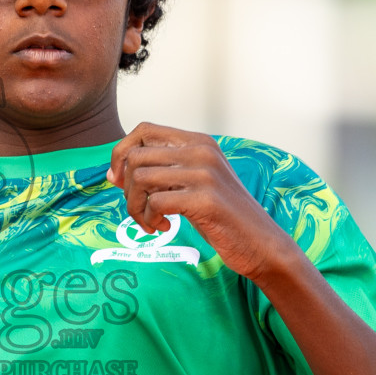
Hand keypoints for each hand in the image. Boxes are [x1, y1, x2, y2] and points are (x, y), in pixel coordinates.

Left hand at [108, 121, 297, 281]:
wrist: (262, 244)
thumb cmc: (222, 216)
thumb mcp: (192, 185)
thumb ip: (161, 173)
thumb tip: (113, 173)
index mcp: (199, 142)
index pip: (143, 130)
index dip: (121, 154)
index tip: (120, 181)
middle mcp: (202, 151)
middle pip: (135, 157)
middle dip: (126, 189)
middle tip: (139, 210)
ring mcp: (205, 173)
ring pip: (140, 178)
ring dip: (135, 208)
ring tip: (150, 223)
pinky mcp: (206, 199)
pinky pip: (155, 203)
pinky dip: (150, 220)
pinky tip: (164, 229)